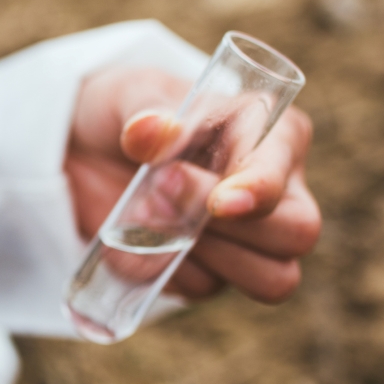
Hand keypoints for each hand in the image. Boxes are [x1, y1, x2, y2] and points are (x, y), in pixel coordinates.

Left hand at [65, 66, 320, 301]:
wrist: (88, 148)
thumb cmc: (131, 109)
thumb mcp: (131, 94)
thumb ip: (144, 110)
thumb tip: (150, 131)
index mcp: (273, 134)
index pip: (285, 171)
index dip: (258, 192)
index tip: (219, 203)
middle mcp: (276, 191)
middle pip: (295, 235)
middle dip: (229, 228)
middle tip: (159, 191)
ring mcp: (248, 239)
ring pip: (267, 278)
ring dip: (201, 256)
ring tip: (145, 212)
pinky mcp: (211, 271)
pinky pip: (201, 289)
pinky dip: (160, 269)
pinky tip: (129, 236)